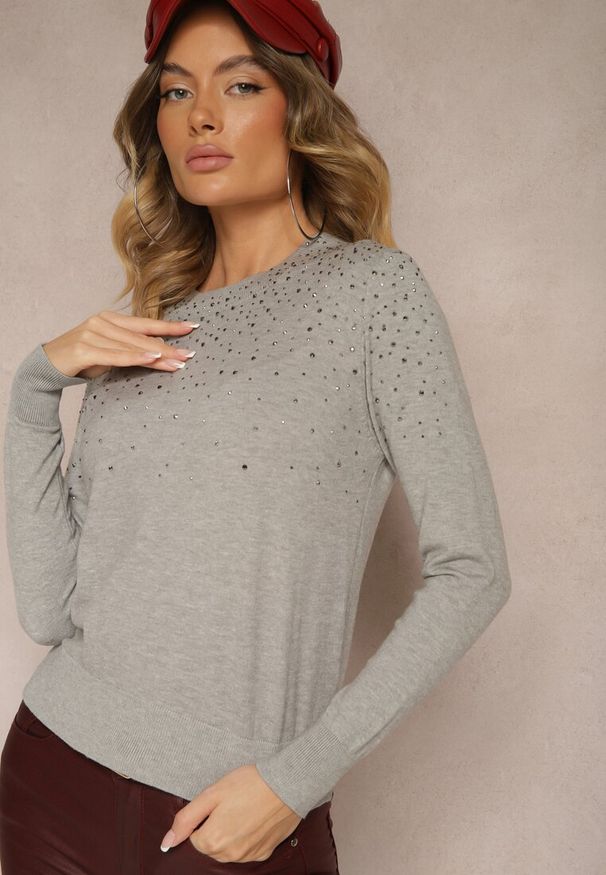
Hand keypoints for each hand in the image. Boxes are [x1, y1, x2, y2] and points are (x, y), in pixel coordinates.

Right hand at [41, 309, 199, 379]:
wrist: (47, 366)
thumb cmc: (83, 359)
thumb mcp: (111, 353)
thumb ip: (132, 349)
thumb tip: (162, 352)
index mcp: (110, 318)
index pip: (146, 323)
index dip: (170, 326)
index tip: (192, 328)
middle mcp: (102, 321)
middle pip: (143, 336)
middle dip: (168, 347)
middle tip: (189, 355)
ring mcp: (92, 333)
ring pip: (132, 346)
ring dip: (157, 355)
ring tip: (177, 363)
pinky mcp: (84, 348)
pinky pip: (115, 355)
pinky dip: (135, 357)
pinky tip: (152, 359)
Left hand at [160, 764, 301, 862]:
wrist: (288, 784)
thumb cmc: (249, 784)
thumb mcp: (212, 793)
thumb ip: (186, 819)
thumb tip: (167, 842)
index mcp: (213, 841)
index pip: (195, 837)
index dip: (204, 818)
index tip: (217, 804)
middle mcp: (229, 855)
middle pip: (211, 845)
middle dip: (216, 826)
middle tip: (231, 804)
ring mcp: (248, 856)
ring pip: (228, 849)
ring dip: (231, 833)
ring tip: (244, 809)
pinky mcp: (264, 852)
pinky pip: (246, 849)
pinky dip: (247, 837)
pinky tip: (255, 818)